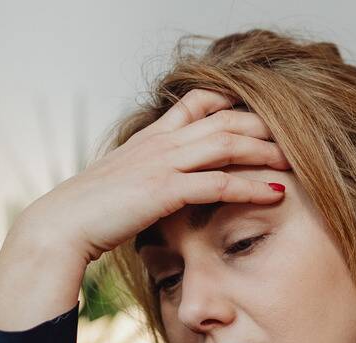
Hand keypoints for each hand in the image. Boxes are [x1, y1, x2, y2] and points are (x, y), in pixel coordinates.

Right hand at [12, 87, 290, 263]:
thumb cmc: (90, 214)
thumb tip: (162, 189)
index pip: (198, 102)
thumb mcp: (122, 185)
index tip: (260, 119)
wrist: (60, 227)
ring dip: (267, 152)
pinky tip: (277, 193)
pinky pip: (220, 181)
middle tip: (294, 141)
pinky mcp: (166, 190)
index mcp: (151, 137)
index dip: (233, 104)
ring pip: (228, 144)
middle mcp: (161, 142)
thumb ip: (148, 177)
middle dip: (263, 128)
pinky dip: (253, 186)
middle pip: (225, 119)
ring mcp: (163, 163)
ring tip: (296, 162)